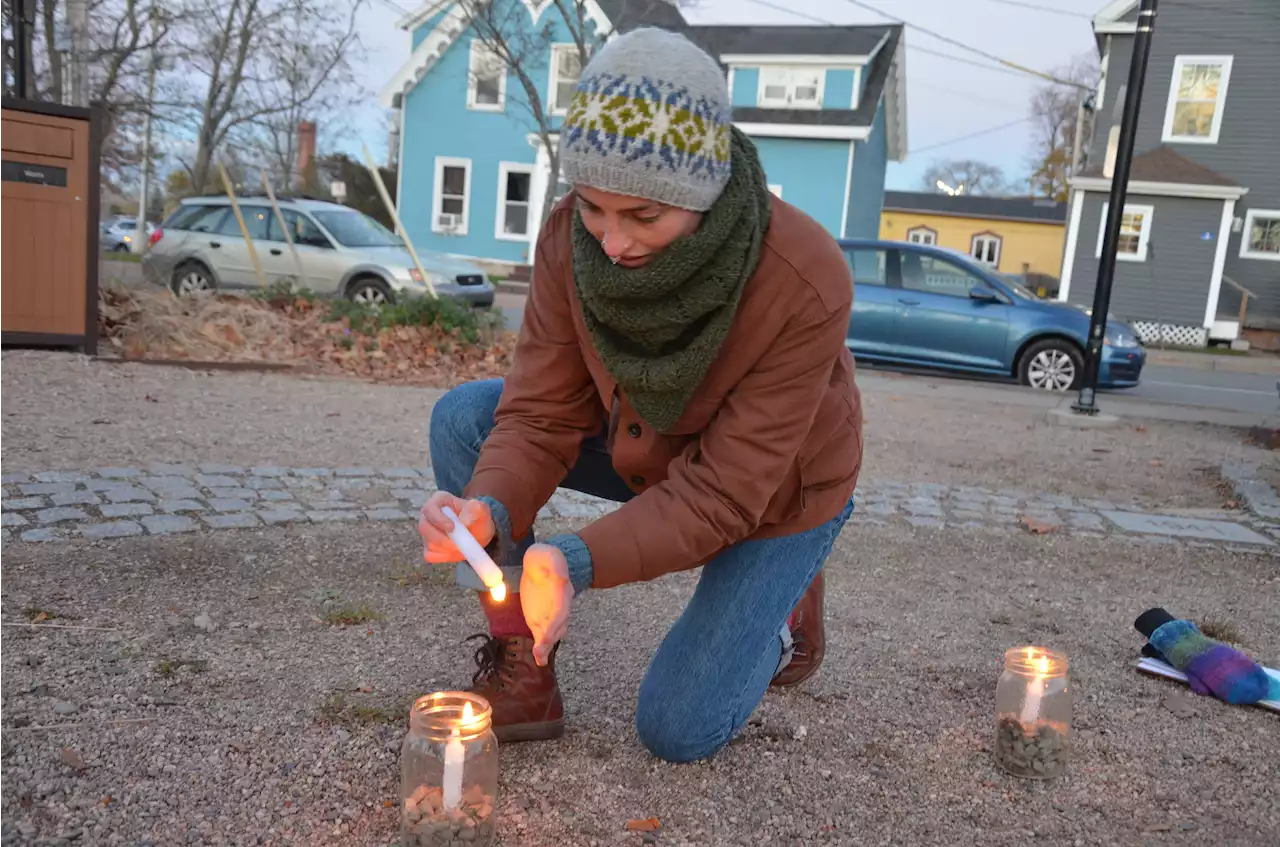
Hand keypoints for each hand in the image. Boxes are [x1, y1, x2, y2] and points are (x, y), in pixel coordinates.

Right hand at [419, 491, 494, 563]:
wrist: (478, 533)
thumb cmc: (477, 518)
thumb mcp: (482, 510)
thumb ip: (476, 509)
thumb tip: (464, 519)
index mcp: (439, 500)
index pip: (429, 509)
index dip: (438, 519)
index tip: (452, 528)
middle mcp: (428, 516)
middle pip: (424, 527)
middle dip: (441, 539)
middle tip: (458, 544)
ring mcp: (427, 532)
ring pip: (428, 543)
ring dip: (446, 548)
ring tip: (462, 545)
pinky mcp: (428, 547)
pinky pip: (430, 555)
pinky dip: (443, 556)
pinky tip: (454, 551)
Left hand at [520, 544, 573, 665]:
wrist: (543, 565)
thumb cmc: (547, 560)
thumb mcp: (550, 556)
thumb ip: (555, 565)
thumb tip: (561, 576)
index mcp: (561, 591)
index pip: (561, 609)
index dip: (556, 621)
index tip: (549, 630)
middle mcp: (559, 607)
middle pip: (558, 625)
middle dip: (550, 638)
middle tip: (541, 648)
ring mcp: (550, 615)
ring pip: (551, 634)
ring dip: (546, 646)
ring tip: (540, 659)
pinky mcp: (539, 620)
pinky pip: (541, 636)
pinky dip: (541, 649)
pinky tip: (539, 659)